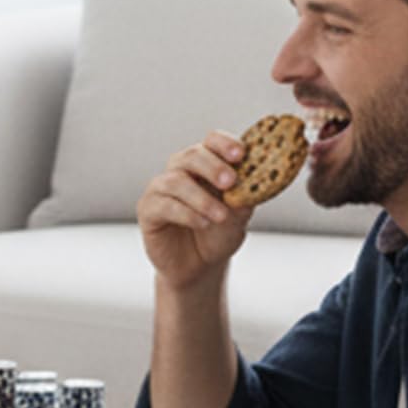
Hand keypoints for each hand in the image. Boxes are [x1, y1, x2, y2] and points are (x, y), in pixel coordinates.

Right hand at [138, 130, 253, 290]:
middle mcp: (181, 171)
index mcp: (206, 164)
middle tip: (230, 182)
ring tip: (220, 216)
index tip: (240, 154)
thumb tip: (258, 178)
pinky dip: (186, 213)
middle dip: (212, 167)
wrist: (200, 266)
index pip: (211, 141)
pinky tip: (203, 223)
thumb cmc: (219, 234)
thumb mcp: (240, 215)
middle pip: (191, 155)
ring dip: (201, 198)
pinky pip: (164, 205)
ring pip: (176, 181)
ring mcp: (161, 189)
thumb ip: (246, 195)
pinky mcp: (148, 210)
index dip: (224, 143)